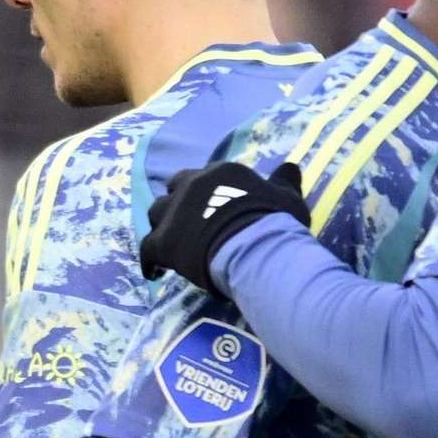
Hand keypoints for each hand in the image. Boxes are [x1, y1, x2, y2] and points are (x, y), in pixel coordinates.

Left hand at [139, 157, 309, 291]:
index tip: (214, 206)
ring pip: (157, 213)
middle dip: (180, 202)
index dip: (208, 192)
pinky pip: (147, 250)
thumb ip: (284, 181)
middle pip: (176, 188)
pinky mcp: (162, 241)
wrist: (255, 248)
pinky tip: (155, 272)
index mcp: (220, 173)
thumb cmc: (274, 222)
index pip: (206, 176)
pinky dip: (150, 260)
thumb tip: (290, 166)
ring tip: (173, 242)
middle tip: (190, 222)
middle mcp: (192, 185)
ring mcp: (174, 212)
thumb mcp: (286, 196)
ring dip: (164, 225)